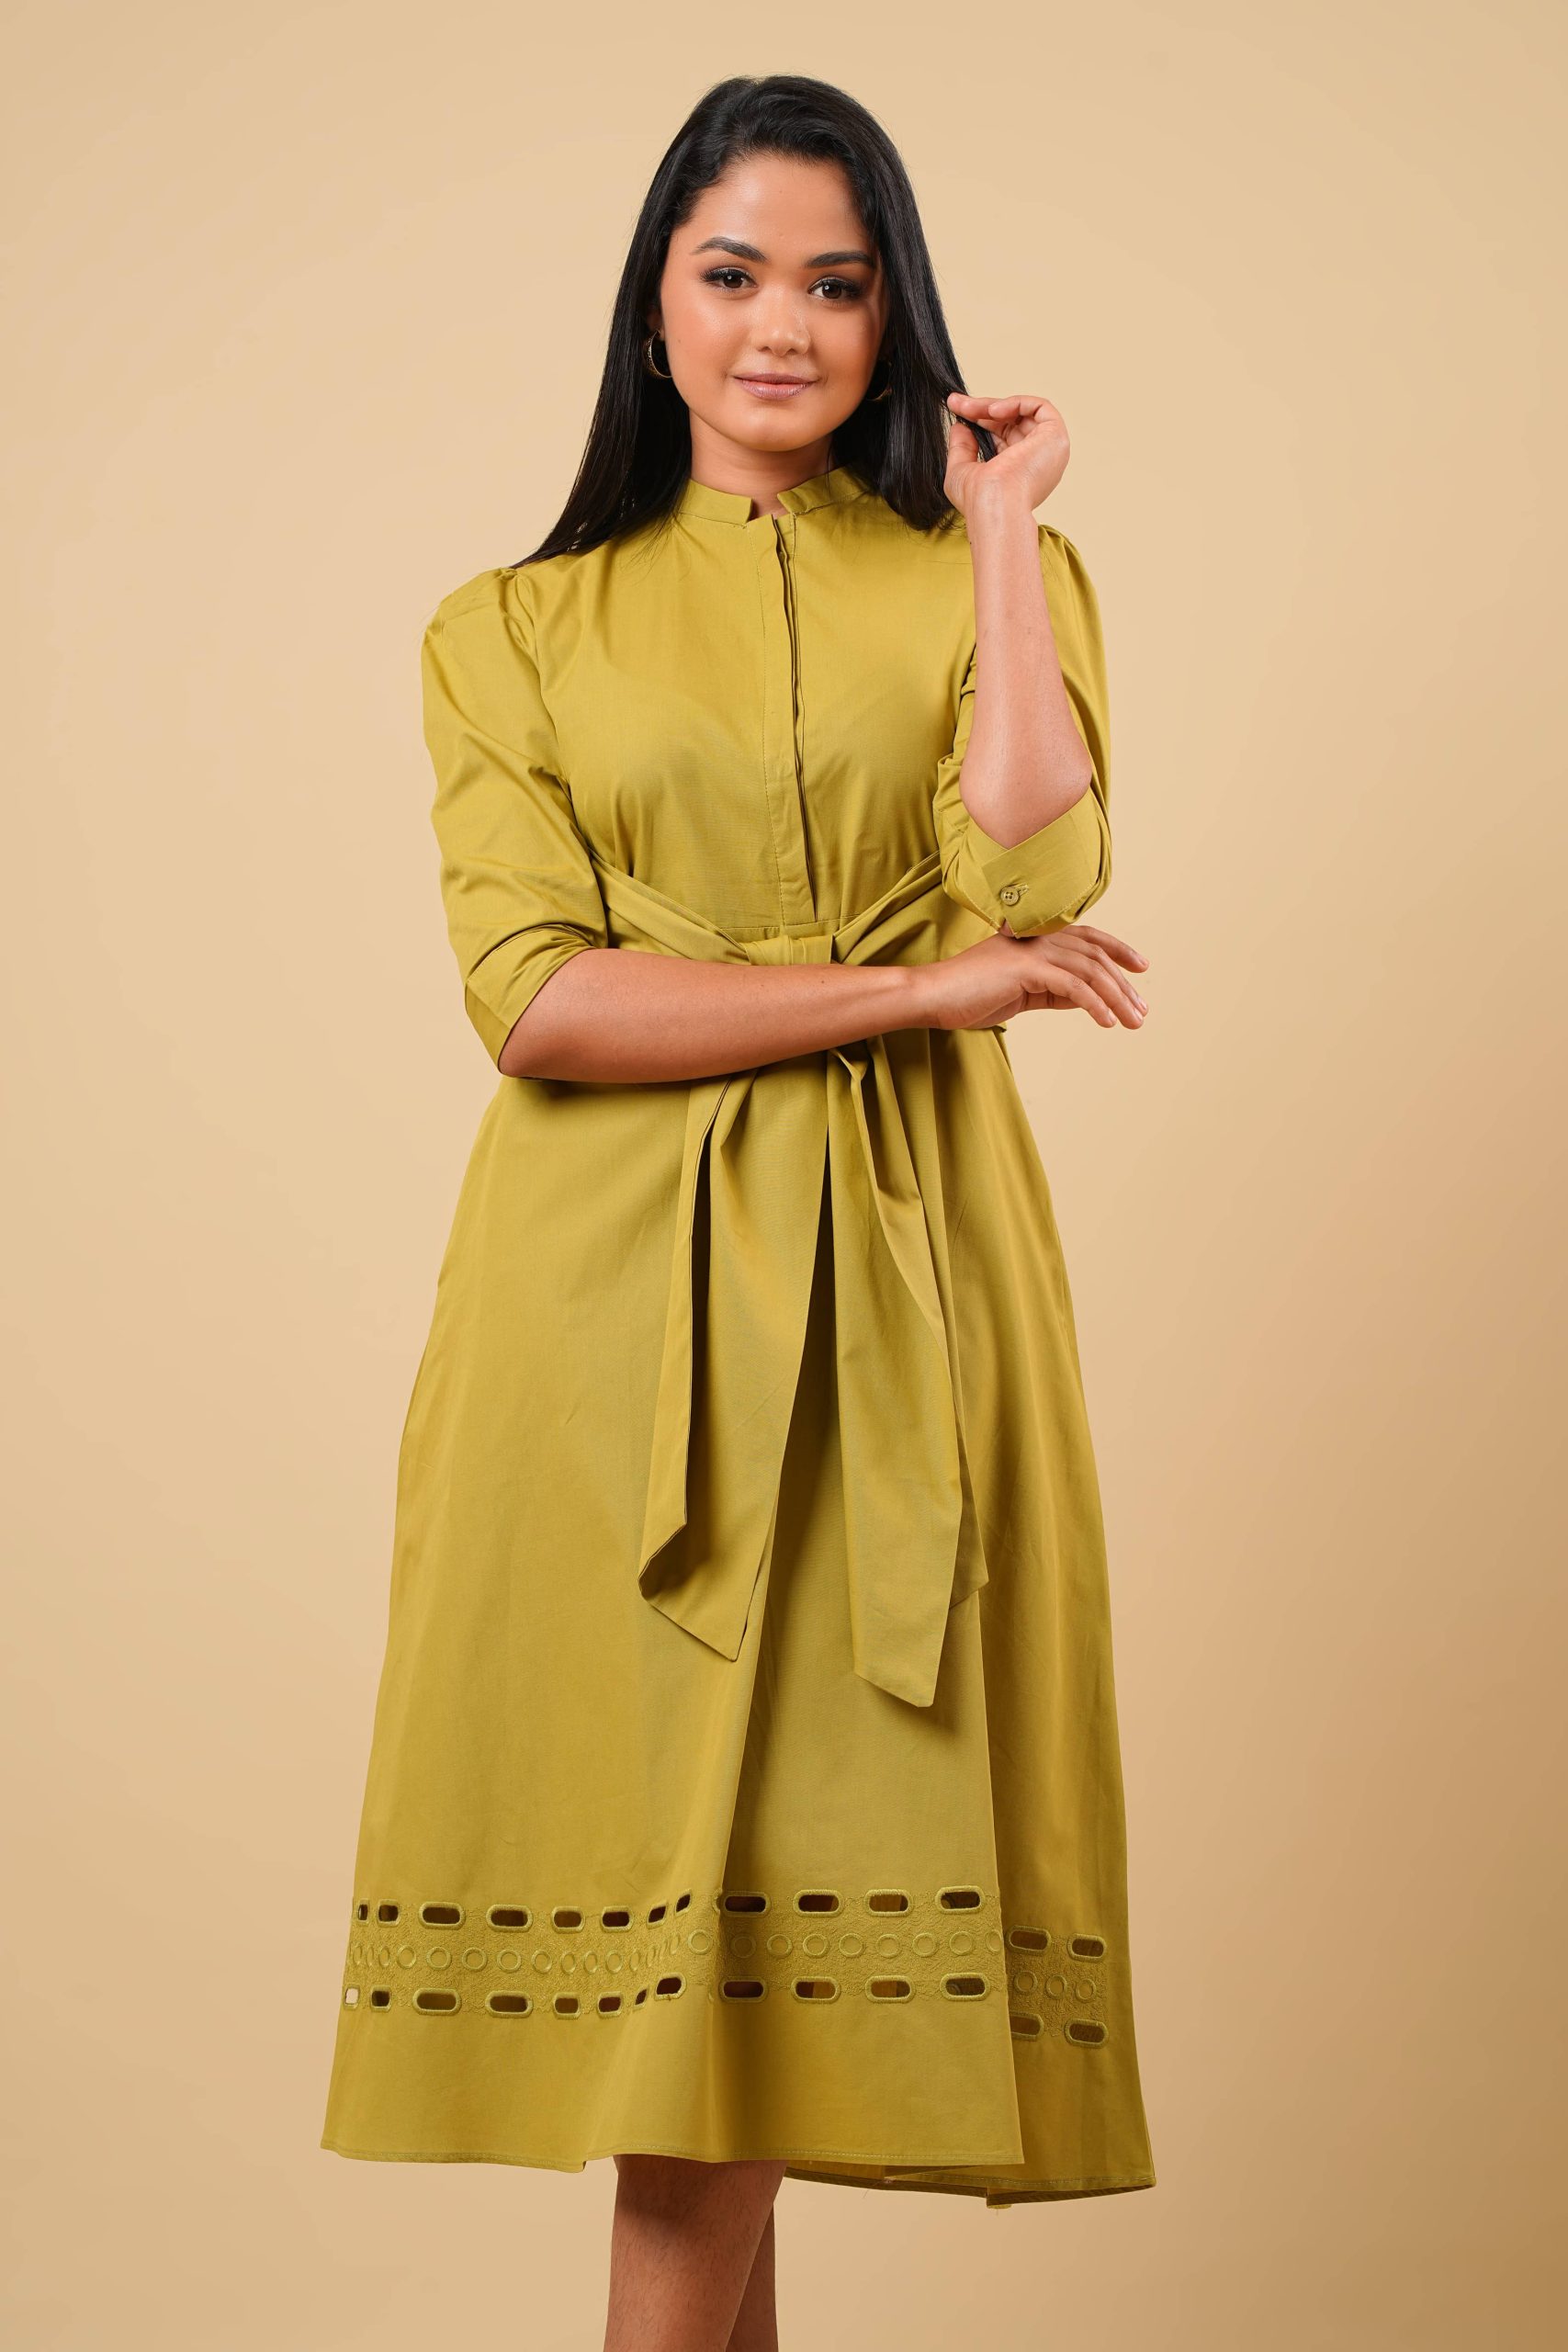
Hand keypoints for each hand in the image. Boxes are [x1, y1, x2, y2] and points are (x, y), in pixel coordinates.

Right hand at [920, 921, 1149, 1032]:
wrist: (932, 995)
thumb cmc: (968, 997)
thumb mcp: (1021, 993)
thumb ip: (1052, 990)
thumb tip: (1085, 998)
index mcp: (1036, 938)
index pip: (1088, 939)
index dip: (1117, 950)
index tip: (1140, 969)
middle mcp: (1039, 938)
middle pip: (1095, 955)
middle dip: (1124, 984)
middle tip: (1142, 1011)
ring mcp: (1033, 951)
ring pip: (1090, 971)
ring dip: (1116, 999)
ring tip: (1132, 1022)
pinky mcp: (1027, 969)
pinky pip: (1073, 987)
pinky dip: (1094, 1005)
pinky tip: (1107, 1023)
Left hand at [944, 391, 1069, 517]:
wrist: (995, 505)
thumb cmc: (979, 500)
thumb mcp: (961, 470)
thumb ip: (962, 447)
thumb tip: (960, 426)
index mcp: (1019, 472)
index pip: (1002, 436)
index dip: (980, 420)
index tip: (957, 410)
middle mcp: (1037, 461)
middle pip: (1011, 423)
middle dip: (982, 409)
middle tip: (957, 404)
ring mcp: (1048, 448)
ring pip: (1023, 413)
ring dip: (993, 405)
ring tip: (970, 408)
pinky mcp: (1056, 436)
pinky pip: (1039, 406)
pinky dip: (1015, 403)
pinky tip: (993, 411)